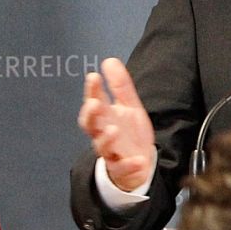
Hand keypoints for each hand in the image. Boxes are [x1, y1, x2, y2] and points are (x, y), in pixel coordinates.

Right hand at [78, 58, 156, 192]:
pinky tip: (139, 161)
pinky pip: (123, 168)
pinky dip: (130, 165)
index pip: (94, 102)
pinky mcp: (122, 168)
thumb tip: (109, 60)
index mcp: (104, 118)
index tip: (94, 77)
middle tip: (95, 103)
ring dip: (106, 138)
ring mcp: (111, 152)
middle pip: (90, 125)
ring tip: (113, 129)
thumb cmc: (129, 133)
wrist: (140, 163)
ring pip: (102, 147)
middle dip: (91, 114)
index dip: (92, 90)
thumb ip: (120, 85)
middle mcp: (103, 134)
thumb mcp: (129, 106)